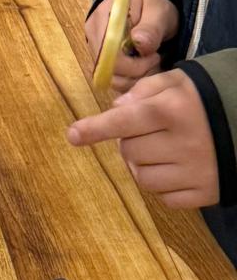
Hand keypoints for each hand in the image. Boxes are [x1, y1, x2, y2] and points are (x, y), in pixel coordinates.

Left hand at [67, 68, 219, 208]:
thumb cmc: (204, 98)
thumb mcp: (175, 80)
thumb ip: (142, 90)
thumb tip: (116, 109)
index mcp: (172, 111)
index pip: (124, 120)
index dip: (95, 128)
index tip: (72, 136)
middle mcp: (183, 144)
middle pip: (129, 152)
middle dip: (127, 142)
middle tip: (143, 133)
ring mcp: (196, 172)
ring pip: (142, 178)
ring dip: (141, 165)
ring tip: (156, 151)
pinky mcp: (206, 194)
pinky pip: (165, 199)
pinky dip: (161, 186)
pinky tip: (172, 169)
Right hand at [86, 0, 179, 93]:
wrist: (146, 4)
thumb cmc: (152, 4)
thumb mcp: (158, 11)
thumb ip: (151, 28)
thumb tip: (139, 43)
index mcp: (104, 17)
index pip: (109, 52)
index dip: (132, 65)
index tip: (155, 57)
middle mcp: (93, 33)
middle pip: (107, 68)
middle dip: (136, 73)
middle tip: (156, 62)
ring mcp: (95, 46)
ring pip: (110, 77)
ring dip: (134, 79)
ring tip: (152, 65)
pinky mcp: (100, 58)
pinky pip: (112, 78)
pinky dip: (130, 80)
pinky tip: (144, 69)